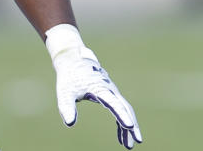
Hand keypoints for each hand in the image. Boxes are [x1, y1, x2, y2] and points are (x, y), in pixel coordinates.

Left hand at [47, 25, 142, 148]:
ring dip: (128, 126)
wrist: (72, 60)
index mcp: (100, 88)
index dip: (122, 115)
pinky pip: (119, 109)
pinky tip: (120, 136)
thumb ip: (66, 106)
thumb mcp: (65, 92)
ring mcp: (111, 91)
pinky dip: (120, 121)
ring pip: (124, 110)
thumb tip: (69, 123)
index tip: (129, 126)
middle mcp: (109, 89)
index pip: (114, 103)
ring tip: (128, 145)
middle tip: (136, 141)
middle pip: (125, 108)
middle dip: (131, 125)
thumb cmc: (68, 76)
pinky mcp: (109, 93)